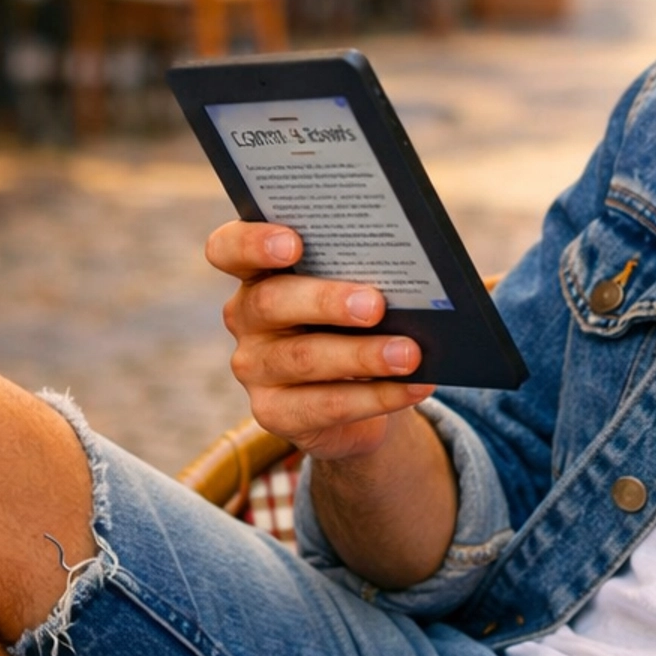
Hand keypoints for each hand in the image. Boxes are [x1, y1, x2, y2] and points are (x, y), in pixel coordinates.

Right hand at [207, 222, 435, 461]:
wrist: (363, 389)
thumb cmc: (364, 318)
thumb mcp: (366, 285)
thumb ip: (376, 268)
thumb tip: (427, 267)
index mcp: (260, 270)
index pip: (228, 247)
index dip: (252, 242)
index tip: (292, 243)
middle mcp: (247, 315)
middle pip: (272, 302)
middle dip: (326, 301)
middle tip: (374, 304)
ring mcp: (254, 367)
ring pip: (303, 358)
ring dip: (362, 355)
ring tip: (410, 353)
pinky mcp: (274, 413)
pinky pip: (325, 405)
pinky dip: (377, 396)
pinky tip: (415, 385)